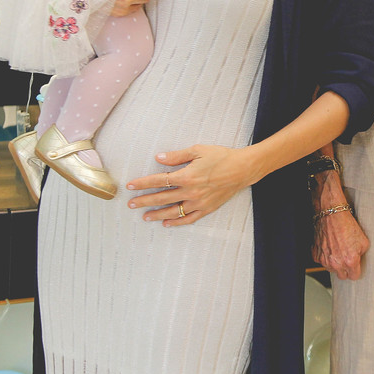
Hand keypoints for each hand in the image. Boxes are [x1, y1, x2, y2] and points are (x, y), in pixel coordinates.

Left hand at [126, 143, 257, 225]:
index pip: (159, 181)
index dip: (142, 183)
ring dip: (157, 214)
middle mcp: (190, 191)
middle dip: (144, 201)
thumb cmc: (221, 156)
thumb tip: (158, 158)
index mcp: (187, 176)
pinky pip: (189, 219)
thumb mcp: (198, 150)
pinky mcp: (207, 209)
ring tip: (145, 216)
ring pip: (173, 211)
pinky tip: (166, 223)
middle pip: (162, 198)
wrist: (243, 169)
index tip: (130, 186)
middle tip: (131, 204)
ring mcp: (199, 202)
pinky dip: (177, 222)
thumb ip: (177, 156)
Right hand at [313, 210, 369, 279]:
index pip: (354, 277)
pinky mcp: (316, 255)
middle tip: (347, 258)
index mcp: (350, 261)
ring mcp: (325, 260)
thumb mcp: (364, 241)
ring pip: (331, 269)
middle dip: (345, 269)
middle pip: (342, 276)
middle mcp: (336, 263)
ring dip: (335, 263)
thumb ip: (362, 255)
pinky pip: (322, 261)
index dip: (356, 270)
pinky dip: (325, 256)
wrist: (332, 214)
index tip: (355, 266)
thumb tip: (359, 260)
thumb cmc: (347, 225)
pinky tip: (329, 246)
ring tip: (338, 249)